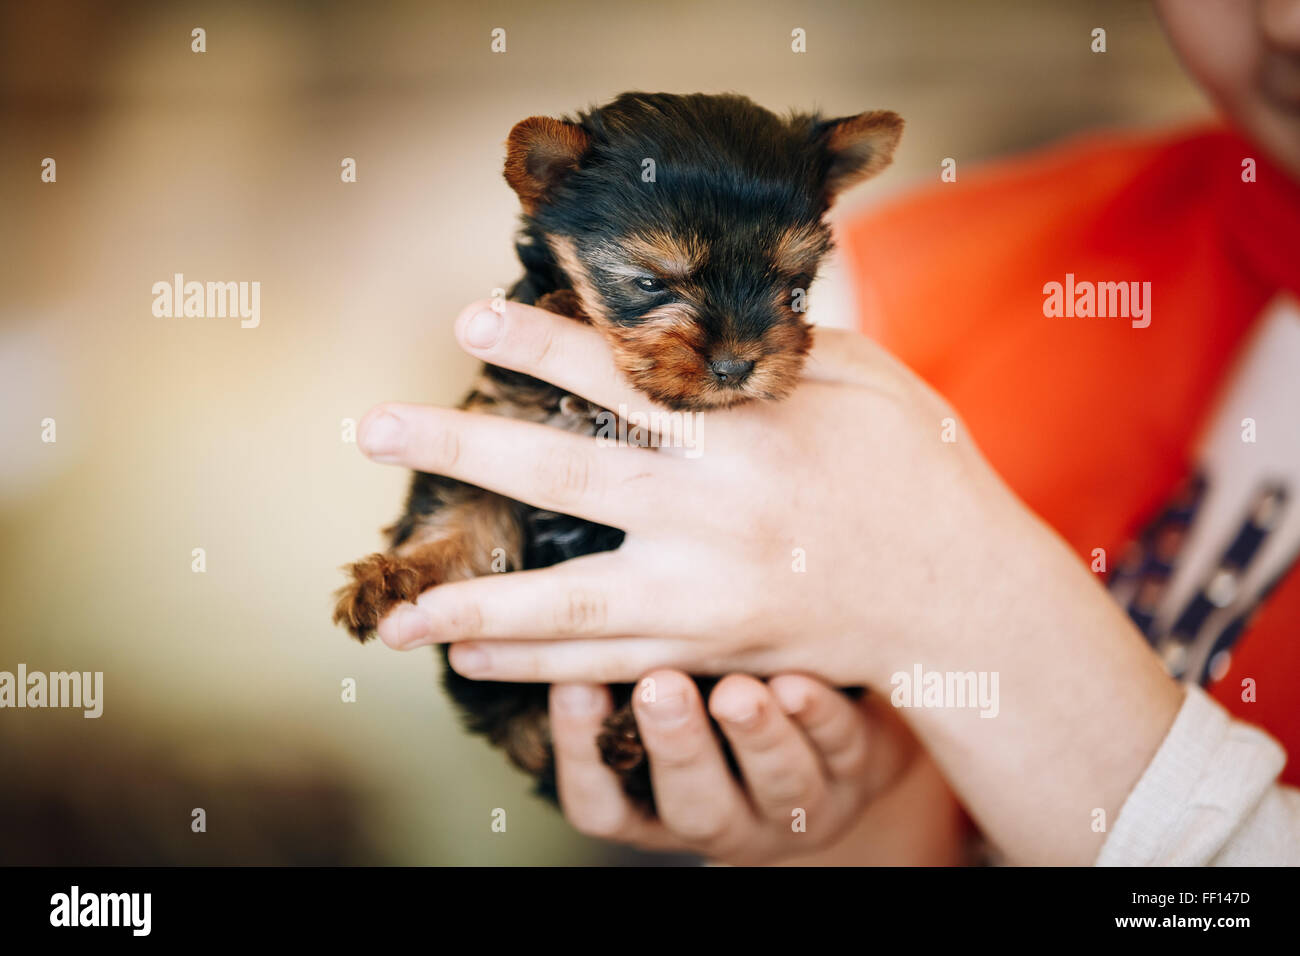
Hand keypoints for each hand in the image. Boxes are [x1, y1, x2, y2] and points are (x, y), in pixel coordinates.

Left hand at [362, 298, 1034, 686]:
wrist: (961, 598)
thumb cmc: (915, 471)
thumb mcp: (861, 381)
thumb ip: (771, 350)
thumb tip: (695, 314)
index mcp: (751, 437)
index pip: (625, 379)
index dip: (542, 346)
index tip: (467, 320)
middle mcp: (717, 518)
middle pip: (566, 478)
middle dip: (462, 450)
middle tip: (372, 429)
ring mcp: (708, 598)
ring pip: (567, 607)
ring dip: (470, 608)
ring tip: (389, 614)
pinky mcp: (710, 649)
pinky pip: (607, 664)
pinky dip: (534, 667)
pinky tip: (471, 659)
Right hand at [549, 671, 916, 863]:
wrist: (841, 725)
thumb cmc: (726, 688)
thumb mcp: (673, 689)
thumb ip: (625, 658)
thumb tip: (558, 586)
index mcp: (659, 808)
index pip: (601, 805)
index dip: (580, 751)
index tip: (570, 680)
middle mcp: (729, 819)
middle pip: (695, 805)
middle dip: (676, 747)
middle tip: (658, 687)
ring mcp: (800, 802)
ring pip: (777, 785)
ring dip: (755, 737)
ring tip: (735, 690)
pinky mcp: (861, 770)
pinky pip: (843, 749)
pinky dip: (821, 718)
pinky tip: (802, 680)